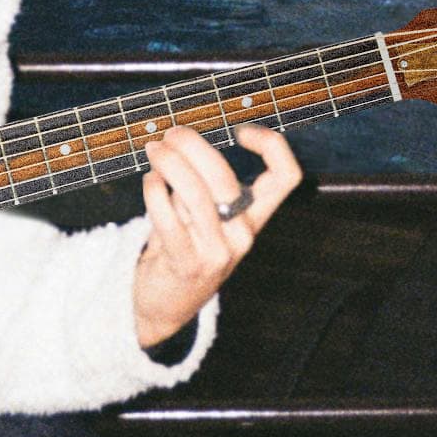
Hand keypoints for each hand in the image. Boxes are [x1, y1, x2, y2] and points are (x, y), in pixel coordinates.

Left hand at [133, 121, 301, 348]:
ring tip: (154, 150)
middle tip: (171, 134)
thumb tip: (185, 140)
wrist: (166, 305)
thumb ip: (204, 185)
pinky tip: (150, 182)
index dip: (271, 145)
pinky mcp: (187, 264)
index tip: (240, 130)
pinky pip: (168, 217)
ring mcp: (217, 253)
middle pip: (226, 177)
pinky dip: (154, 191)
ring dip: (169, 163)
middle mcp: (242, 235)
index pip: (287, 178)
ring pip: (195, 193)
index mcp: (254, 219)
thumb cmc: (184, 248)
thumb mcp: (205, 217)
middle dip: (194, 146)